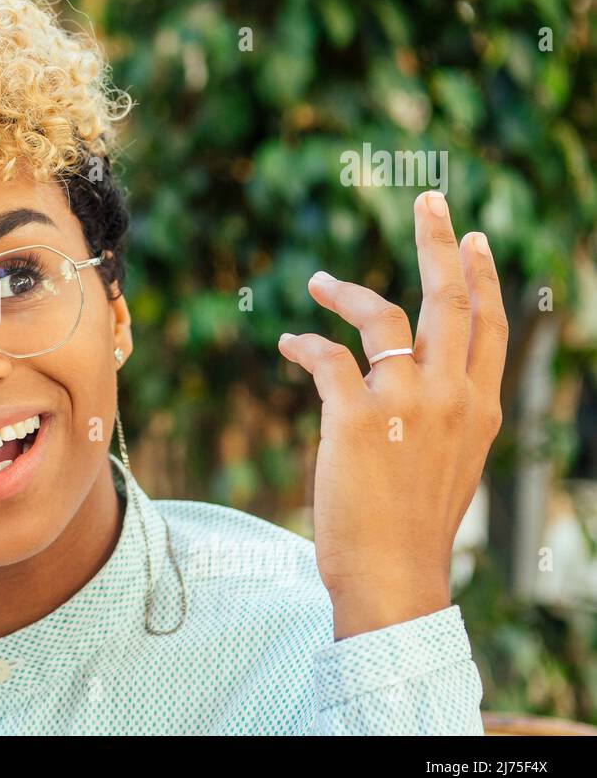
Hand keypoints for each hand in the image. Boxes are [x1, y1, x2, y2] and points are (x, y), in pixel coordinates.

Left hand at [278, 190, 507, 639]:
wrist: (395, 576)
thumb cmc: (412, 526)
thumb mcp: (449, 463)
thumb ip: (441, 416)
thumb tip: (414, 382)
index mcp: (480, 407)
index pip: (489, 326)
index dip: (481, 277)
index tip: (473, 239)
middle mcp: (451, 396)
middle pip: (451, 300)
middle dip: (439, 242)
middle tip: (430, 201)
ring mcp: (406, 402)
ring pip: (386, 316)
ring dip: (348, 292)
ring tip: (320, 282)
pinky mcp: (358, 417)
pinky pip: (327, 356)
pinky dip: (305, 342)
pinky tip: (289, 340)